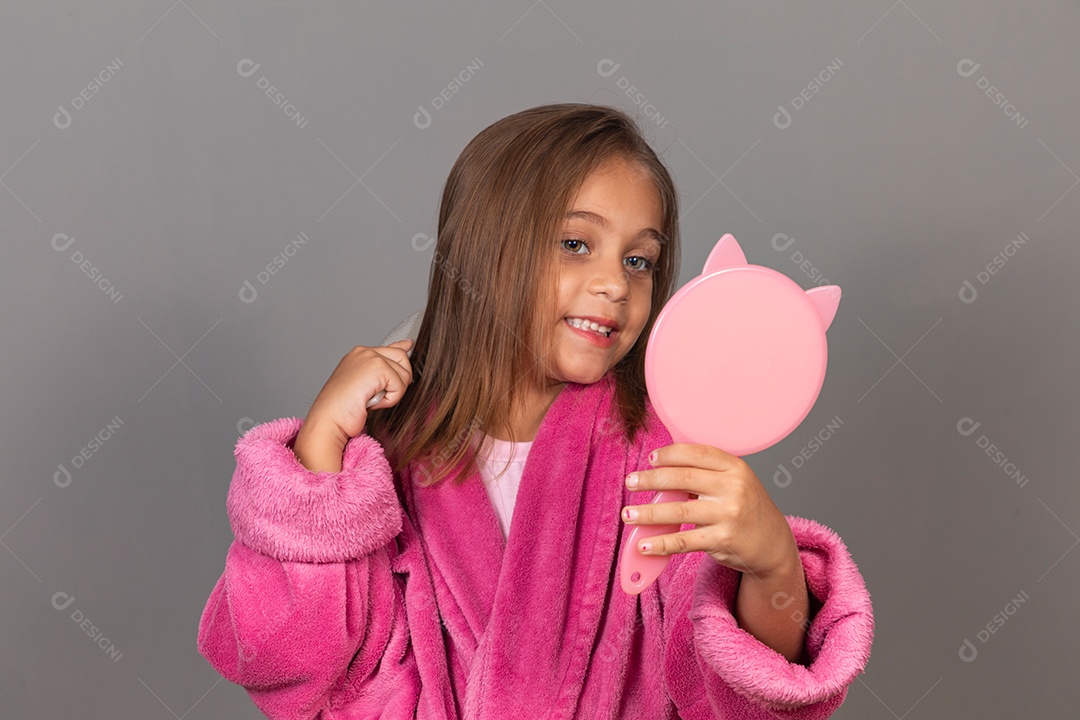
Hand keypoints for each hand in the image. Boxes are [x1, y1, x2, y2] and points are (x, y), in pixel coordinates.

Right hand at [305, 338, 414, 441]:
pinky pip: (400, 385)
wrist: (329, 419)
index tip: (408, 345)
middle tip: (381, 395)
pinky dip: (390, 400)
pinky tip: (372, 403)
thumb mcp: (365, 386)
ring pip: (404, 374)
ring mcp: (370, 357)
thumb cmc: (342, 409)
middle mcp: (364, 352)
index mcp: (359, 355)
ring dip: (393, 393)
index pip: (390, 347)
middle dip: (399, 381)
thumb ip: (381, 373)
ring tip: (371, 400)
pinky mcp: (377, 367)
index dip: (402, 350)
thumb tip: (401, 360)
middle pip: (403, 359)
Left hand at [621, 442, 799, 578]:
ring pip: (678, 511)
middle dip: (651, 480)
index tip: (650, 459)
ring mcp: (728, 515)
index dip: (670, 454)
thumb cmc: (746, 508)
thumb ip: (705, 474)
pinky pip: (684, 541)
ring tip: (628, 514)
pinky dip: (661, 543)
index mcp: (735, 467)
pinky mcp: (722, 541)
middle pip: (683, 479)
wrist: (773, 544)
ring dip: (648, 514)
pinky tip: (644, 544)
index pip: (696, 454)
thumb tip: (660, 471)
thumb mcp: (734, 482)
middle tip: (631, 482)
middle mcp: (733, 488)